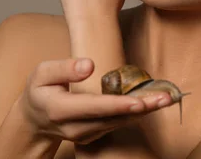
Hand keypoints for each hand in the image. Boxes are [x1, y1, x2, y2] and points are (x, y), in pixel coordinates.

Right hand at [19, 57, 172, 144]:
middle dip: (142, 108)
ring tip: (167, 98)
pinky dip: (136, 113)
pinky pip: (118, 124)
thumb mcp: (41, 73)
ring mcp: (86, 135)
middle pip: (113, 118)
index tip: (139, 100)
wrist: (33, 120)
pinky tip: (153, 102)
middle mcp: (76, 127)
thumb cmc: (39, 91)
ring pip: (120, 123)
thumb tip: (90, 65)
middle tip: (167, 98)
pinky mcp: (95, 135)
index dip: (118, 104)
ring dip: (145, 111)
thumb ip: (64, 68)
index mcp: (60, 110)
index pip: (94, 107)